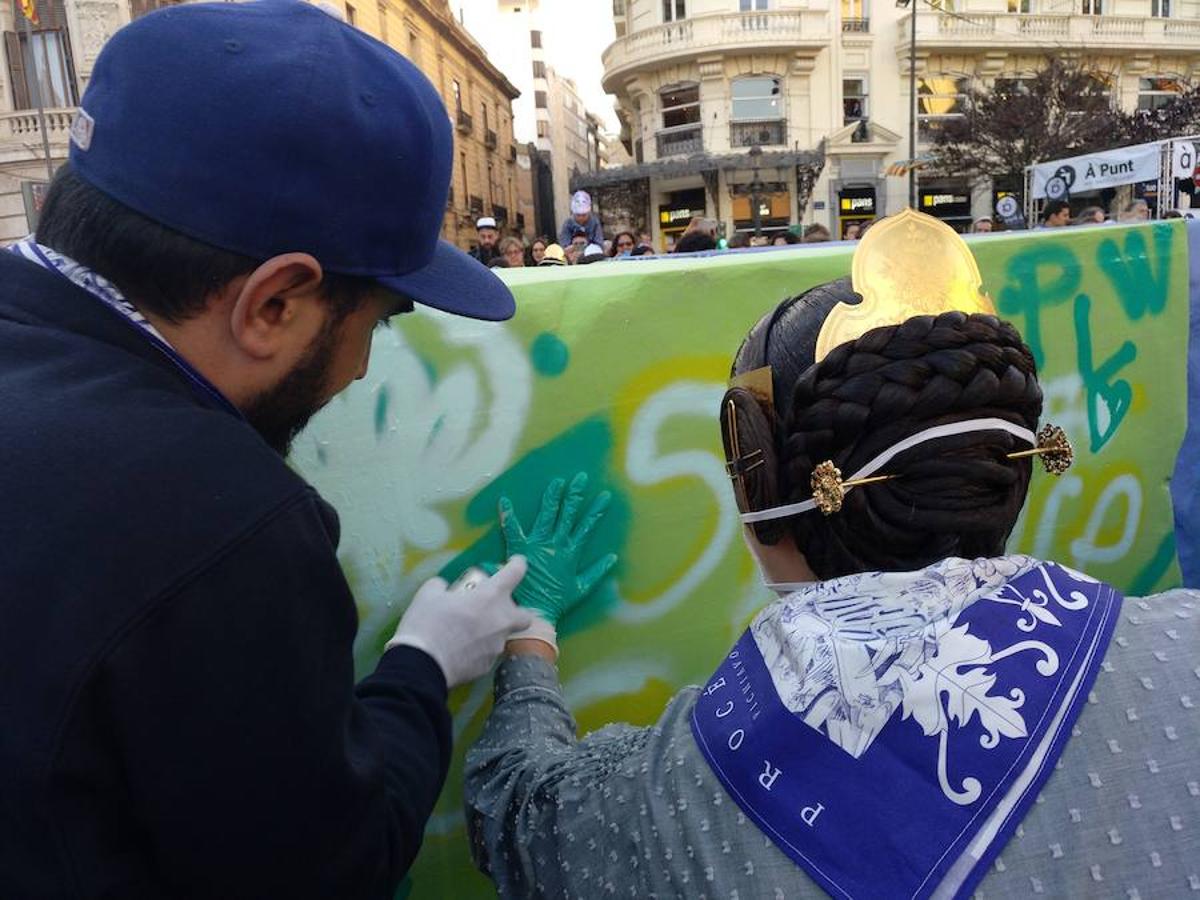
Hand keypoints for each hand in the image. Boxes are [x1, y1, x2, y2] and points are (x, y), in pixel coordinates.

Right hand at [386, 557, 532, 687]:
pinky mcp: (487, 666)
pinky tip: (461, 650)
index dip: (517, 565)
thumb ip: (441, 587)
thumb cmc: (426, 624)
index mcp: (490, 597)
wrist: (421, 666)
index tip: (517, 563)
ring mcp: (496, 646)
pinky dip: (479, 649)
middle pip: (524, 615)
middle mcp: (501, 621)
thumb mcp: (428, 595)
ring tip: (468, 632)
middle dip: (514, 611)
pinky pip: (488, 653)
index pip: (514, 573)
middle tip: (494, 609)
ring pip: (503, 636)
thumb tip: (443, 588)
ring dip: (491, 631)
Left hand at [492, 472, 617, 650]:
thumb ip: (597, 571)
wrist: (535, 612)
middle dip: (574, 495)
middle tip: (580, 478)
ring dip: (552, 498)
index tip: (604, 495)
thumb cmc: (557, 601)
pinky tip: (504, 500)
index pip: (586, 527)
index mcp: (570, 553)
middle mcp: (555, 544)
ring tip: (557, 481)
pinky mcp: (520, 549)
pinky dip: (509, 515)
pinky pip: (513, 530)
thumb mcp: (581, 588)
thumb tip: (613, 557)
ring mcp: (537, 545)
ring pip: (546, 516)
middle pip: (567, 515)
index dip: (595, 511)